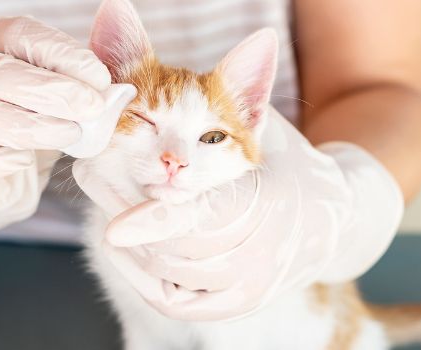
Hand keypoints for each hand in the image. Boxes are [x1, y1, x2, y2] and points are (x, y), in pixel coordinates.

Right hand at [0, 16, 136, 236]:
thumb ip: (86, 86)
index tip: (100, 76)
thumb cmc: (35, 124)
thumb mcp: (62, 97)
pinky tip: (23, 160)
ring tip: (70, 135)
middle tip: (91, 107)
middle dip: (47, 89)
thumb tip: (122, 88)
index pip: (15, 34)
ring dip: (28, 125)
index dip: (58, 52)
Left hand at [73, 110, 403, 320]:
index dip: (156, 223)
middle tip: (90, 168)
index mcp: (268, 203)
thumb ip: (237, 97)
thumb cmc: (284, 162)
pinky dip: (138, 271)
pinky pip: (169, 299)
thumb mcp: (263, 125)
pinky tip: (121, 239)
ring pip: (164, 268)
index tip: (114, 229)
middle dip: (122, 205)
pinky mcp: (231, 306)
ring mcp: (247, 286)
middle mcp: (260, 254)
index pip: (203, 219)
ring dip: (126, 231)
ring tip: (104, 192)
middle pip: (173, 245)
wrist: (330, 218)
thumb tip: (227, 49)